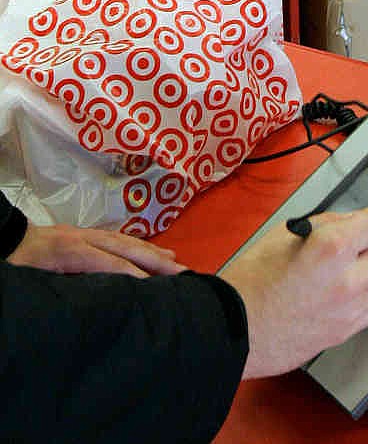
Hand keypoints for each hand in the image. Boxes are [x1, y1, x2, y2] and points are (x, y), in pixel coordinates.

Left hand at [7, 223, 186, 276]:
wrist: (2, 238)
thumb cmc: (16, 264)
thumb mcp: (35, 281)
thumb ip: (64, 287)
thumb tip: (94, 301)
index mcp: (69, 250)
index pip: (108, 262)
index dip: (131, 274)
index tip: (154, 287)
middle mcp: (83, 238)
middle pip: (126, 247)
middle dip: (156, 260)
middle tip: (182, 270)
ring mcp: (86, 234)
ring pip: (126, 241)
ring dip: (153, 252)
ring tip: (176, 261)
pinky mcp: (86, 235)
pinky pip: (120, 239)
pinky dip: (141, 246)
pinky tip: (153, 252)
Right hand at [222, 207, 367, 379]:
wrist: (234, 327)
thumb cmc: (250, 282)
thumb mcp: (283, 235)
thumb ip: (324, 224)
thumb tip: (349, 222)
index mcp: (331, 247)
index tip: (365, 223)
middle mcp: (348, 278)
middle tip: (362, 244)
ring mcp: (349, 308)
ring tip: (349, 270)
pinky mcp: (345, 331)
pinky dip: (366, 298)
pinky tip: (344, 294)